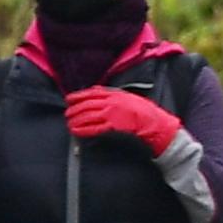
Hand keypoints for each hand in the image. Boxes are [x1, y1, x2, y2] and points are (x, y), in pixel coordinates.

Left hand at [65, 88, 185, 153]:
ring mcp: (111, 116)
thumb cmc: (144, 112)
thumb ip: (112, 94)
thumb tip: (96, 91)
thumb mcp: (129, 97)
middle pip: (86, 105)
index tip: (69, 99)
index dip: (78, 96)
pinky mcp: (112, 128)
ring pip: (87, 117)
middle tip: (67, 113)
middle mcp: (111, 104)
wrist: (155, 125)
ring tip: (69, 123)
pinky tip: (76, 131)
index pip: (91, 93)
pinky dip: (83, 130)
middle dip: (74, 109)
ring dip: (76, 120)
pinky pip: (93, 129)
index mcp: (115, 95)